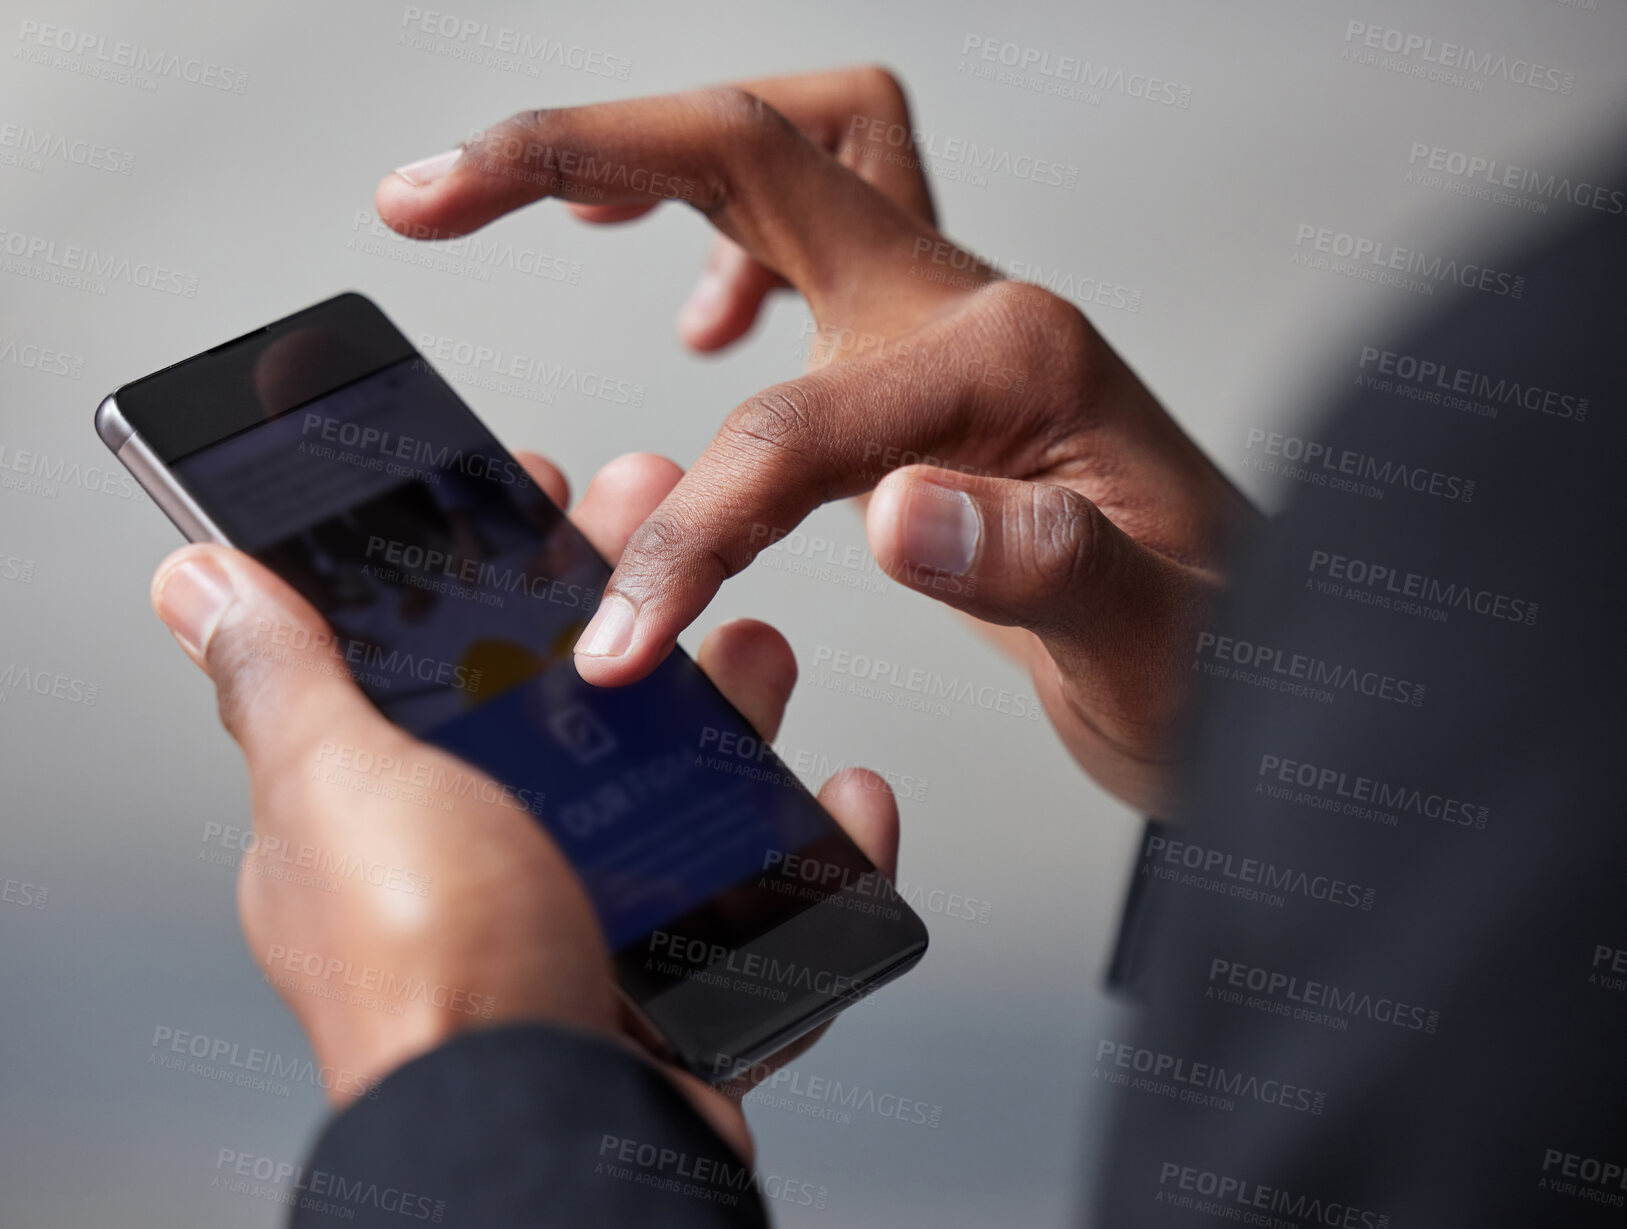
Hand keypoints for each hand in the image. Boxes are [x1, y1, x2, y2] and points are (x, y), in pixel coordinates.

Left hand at [149, 449, 900, 1160]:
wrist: (552, 1140)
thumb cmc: (432, 979)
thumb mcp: (338, 789)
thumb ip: (285, 681)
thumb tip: (197, 583)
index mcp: (397, 816)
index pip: (451, 659)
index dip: (504, 572)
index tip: (558, 500)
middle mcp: (493, 866)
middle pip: (581, 708)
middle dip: (640, 609)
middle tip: (684, 533)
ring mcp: (592, 922)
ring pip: (682, 788)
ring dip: (733, 706)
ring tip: (765, 648)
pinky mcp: (679, 981)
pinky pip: (766, 898)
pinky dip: (817, 848)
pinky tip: (841, 799)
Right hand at [376, 67, 1257, 812]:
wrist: (1271, 660)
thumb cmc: (1224, 653)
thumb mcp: (1156, 644)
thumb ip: (1040, 566)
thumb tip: (901, 509)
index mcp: (1018, 367)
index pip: (795, 430)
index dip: (686, 534)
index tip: (615, 634)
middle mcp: (976, 311)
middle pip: (762, 151)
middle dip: (584, 154)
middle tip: (441, 190)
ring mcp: (954, 322)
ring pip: (795, 152)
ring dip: (661, 155)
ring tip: (554, 207)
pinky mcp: (936, 363)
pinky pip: (821, 231)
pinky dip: (732, 230)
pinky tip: (702, 314)